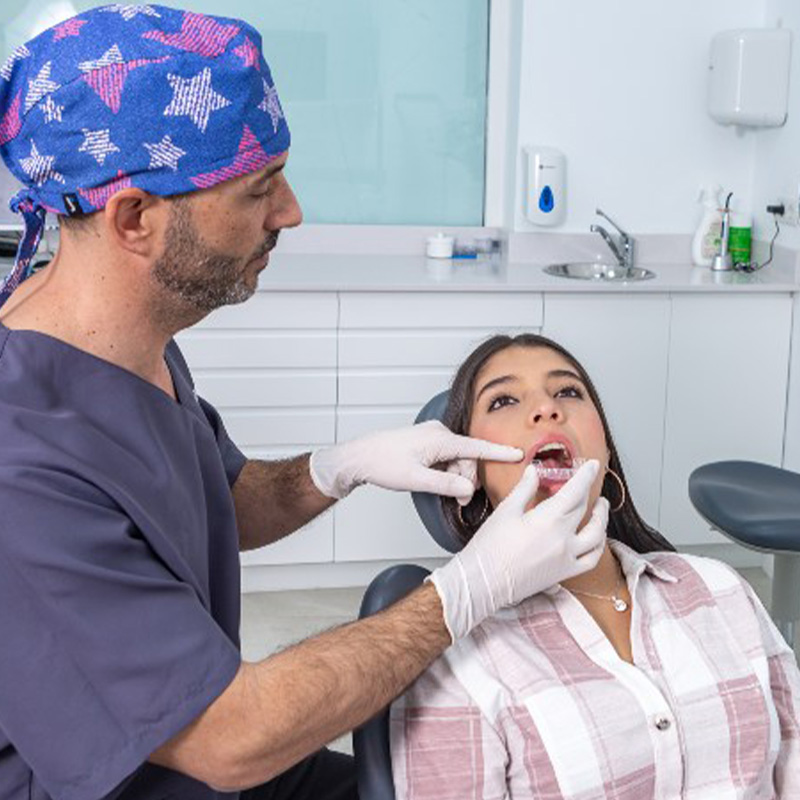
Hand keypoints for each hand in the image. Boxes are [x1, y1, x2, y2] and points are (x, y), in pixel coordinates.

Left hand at [308, 420, 522, 499]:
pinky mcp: (427, 442)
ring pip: (458, 459)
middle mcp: (438, 433)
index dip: (499, 452)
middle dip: (466, 479)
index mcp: (439, 439)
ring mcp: (432, 436)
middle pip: (468, 458)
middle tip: (458, 501)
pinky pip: (447, 457)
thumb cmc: (382, 464)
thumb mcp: (416, 480)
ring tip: (444, 493)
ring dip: (456, 477)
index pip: (476, 447)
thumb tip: (467, 489)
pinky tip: (436, 481)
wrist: (359, 457)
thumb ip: (445, 485)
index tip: (519, 453)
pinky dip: (447, 472)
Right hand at [428, 460, 608, 640]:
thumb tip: (533, 471)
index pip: (575, 492)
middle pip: (583, 510)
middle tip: (589, 482)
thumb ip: (524, 489)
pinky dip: (598, 546)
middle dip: (589, 493)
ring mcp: (566, 558)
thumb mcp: (506, 511)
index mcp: (548, 520)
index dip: (586, 476)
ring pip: (597, 536)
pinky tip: (596, 538)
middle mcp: (563, 539)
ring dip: (601, 519)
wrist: (482, 582)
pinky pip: (591, 559)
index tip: (593, 465)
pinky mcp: (564, 573)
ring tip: (600, 508)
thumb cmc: (489, 547)